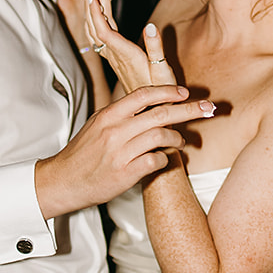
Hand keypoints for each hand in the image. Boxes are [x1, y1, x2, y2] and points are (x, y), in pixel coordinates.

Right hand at [33, 83, 216, 217]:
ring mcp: (120, 152)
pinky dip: (166, 159)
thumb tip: (147, 103)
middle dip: (190, 110)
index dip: (168, 92)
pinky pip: (156, 160)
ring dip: (178, 139)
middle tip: (210, 108)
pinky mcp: (125, 173)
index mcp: (109, 115)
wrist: (62, 181)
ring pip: (161, 136)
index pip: (144, 95)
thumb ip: (121, 114)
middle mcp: (115, 131)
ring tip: (183, 143)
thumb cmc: (82, 154)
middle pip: (160, 114)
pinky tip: (166, 160)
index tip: (185, 92)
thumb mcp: (97, 125)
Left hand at [85, 0, 175, 91]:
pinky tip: (97, 9)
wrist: (150, 111)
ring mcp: (113, 56)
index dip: (97, 10)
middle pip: (97, 24)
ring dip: (94, 7)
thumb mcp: (163, 71)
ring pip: (95, 28)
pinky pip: (99, 35)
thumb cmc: (161, 92)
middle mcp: (115, 55)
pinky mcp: (115, 57)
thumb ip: (156, 48)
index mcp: (125, 54)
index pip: (104, 29)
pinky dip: (96, 18)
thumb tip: (151, 26)